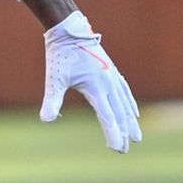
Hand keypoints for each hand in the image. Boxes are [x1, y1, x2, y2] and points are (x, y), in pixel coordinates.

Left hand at [40, 11, 141, 152]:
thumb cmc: (60, 56)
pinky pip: (125, 91)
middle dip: (123, 133)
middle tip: (124, 151)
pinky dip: (130, 104)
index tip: (117, 149)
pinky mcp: (111, 71)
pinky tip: (134, 112)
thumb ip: (51, 100)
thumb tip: (46, 120)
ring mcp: (112, 76)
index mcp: (96, 88)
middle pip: (119, 113)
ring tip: (136, 137)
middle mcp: (108, 83)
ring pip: (125, 104)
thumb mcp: (54, 79)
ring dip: (130, 121)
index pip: (107, 117)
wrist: (69, 31)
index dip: (113, 134)